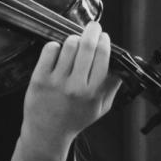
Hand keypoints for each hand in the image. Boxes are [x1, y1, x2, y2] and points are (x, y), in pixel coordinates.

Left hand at [15, 22, 121, 160]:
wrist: (47, 133)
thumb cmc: (74, 120)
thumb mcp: (100, 108)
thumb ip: (111, 86)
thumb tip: (121, 66)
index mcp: (93, 92)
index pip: (103, 57)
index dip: (104, 41)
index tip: (104, 37)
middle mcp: (75, 86)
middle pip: (87, 46)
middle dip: (92, 31)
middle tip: (93, 26)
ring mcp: (56, 82)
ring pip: (69, 45)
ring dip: (73, 39)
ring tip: (74, 42)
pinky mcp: (39, 79)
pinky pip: (49, 50)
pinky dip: (55, 45)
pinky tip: (57, 52)